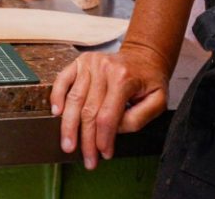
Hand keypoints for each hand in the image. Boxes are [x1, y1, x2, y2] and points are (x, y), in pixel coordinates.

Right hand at [50, 43, 169, 169]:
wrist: (144, 55)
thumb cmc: (150, 79)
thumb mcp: (158, 100)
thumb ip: (140, 117)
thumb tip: (115, 130)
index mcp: (124, 78)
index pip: (107, 117)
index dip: (103, 139)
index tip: (105, 154)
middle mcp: (105, 68)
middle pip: (89, 112)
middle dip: (86, 141)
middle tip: (88, 160)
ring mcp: (91, 63)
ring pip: (74, 100)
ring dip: (69, 127)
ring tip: (68, 146)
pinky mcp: (81, 62)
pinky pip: (63, 79)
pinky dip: (56, 96)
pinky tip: (56, 113)